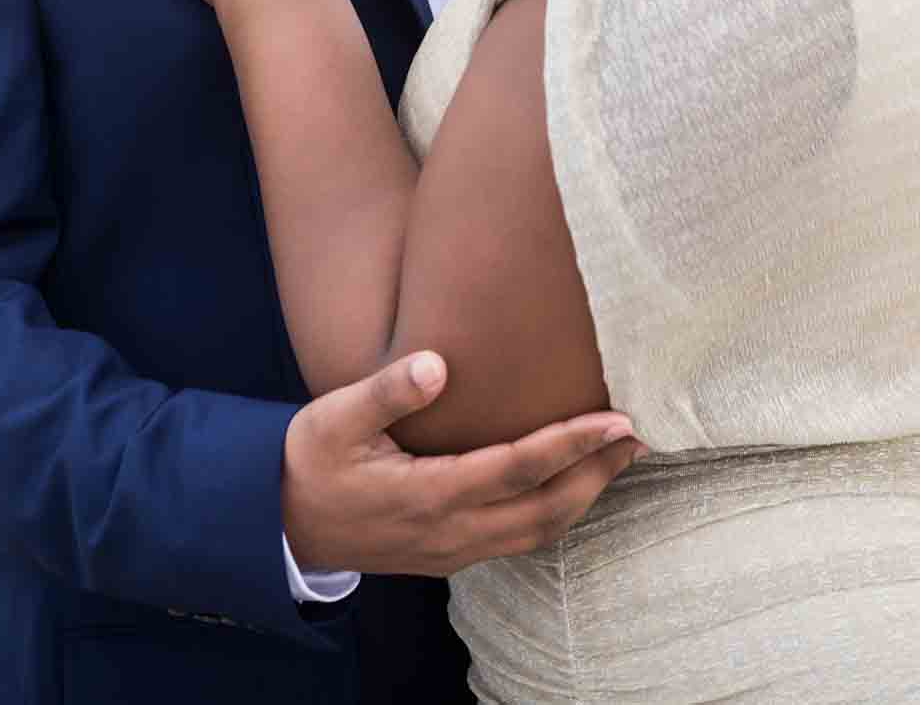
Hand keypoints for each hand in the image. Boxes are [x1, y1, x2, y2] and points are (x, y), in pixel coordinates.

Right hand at [282, 351, 644, 576]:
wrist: (280, 524)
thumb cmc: (308, 462)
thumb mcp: (333, 418)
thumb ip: (387, 391)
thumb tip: (438, 363)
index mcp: (428, 494)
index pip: (519, 468)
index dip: (573, 443)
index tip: (617, 419)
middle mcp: (451, 531)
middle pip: (546, 508)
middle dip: (598, 472)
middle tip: (639, 435)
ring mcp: (453, 550)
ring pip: (538, 531)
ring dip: (584, 495)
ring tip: (618, 457)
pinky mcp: (450, 556)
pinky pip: (519, 539)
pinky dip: (556, 511)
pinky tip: (570, 485)